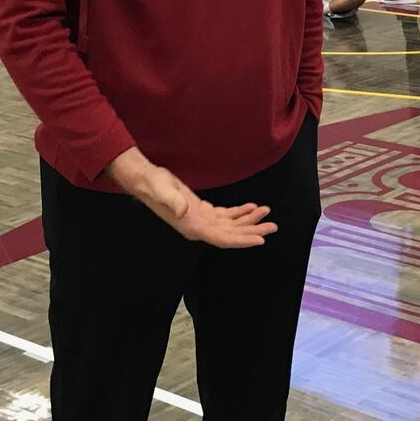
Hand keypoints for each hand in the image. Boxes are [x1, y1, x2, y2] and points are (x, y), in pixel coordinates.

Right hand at [110, 150, 276, 247]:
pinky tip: (251, 207)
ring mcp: (202, 220)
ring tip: (267, 213)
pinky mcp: (202, 212)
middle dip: (253, 230)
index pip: (223, 238)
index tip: (260, 239)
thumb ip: (173, 201)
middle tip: (274, 225)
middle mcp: (199, 228)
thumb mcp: (163, 190)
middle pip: (231, 234)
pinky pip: (225, 217)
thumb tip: (183, 210)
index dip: (242, 240)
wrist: (146, 180)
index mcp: (192, 227)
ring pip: (231, 226)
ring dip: (249, 221)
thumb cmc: (154, 185)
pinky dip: (240, 213)